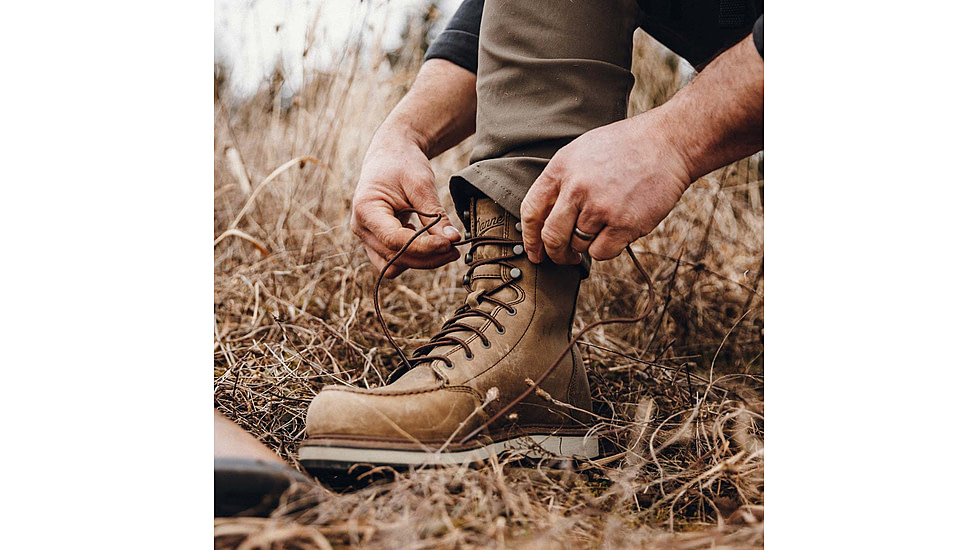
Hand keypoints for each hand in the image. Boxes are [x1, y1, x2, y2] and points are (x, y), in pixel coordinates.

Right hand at [351, 128, 461, 277]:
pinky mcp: (377, 241)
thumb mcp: (421, 184)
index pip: (395, 240)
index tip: (449, 244)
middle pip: (395, 257)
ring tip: (446, 246)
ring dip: (421, 260)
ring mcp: (367, 236)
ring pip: (394, 264)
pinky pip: (394, 260)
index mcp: (365, 209)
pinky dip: (413, 256)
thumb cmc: (403, 163)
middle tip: (455, 249)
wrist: (391, 153)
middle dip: (427, 257)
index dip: (424, 246)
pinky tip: (428, 241)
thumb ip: (436, 215)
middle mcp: (361, 227)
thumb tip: (453, 240)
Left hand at [520, 113, 690, 264]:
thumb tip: (545, 220)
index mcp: (561, 168)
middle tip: (564, 257)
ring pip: (579, 245)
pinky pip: (602, 252)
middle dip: (555, 254)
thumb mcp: (581, 152)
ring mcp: (600, 207)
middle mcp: (576, 188)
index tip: (535, 252)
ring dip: (588, 243)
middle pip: (552, 236)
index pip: (531, 211)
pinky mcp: (623, 224)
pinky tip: (618, 230)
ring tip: (607, 222)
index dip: (530, 238)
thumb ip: (561, 182)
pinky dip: (607, 248)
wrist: (668, 143)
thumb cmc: (625, 148)